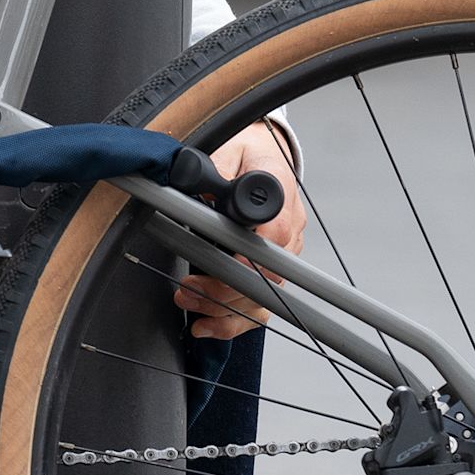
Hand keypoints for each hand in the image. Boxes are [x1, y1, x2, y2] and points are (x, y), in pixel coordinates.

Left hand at [175, 125, 308, 341]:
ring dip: (222, 308)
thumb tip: (202, 187)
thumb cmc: (244, 151)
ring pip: (262, 299)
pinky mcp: (270, 271)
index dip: (248, 257)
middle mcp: (287, 231)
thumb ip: (217, 168)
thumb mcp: (227, 148)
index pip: (274, 235)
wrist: (258, 154)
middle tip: (186, 288)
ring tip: (186, 300)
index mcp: (280, 197)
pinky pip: (259, 308)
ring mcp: (282, 255)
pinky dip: (232, 322)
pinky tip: (205, 325)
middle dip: (223, 289)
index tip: (219, 267)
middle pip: (267, 277)